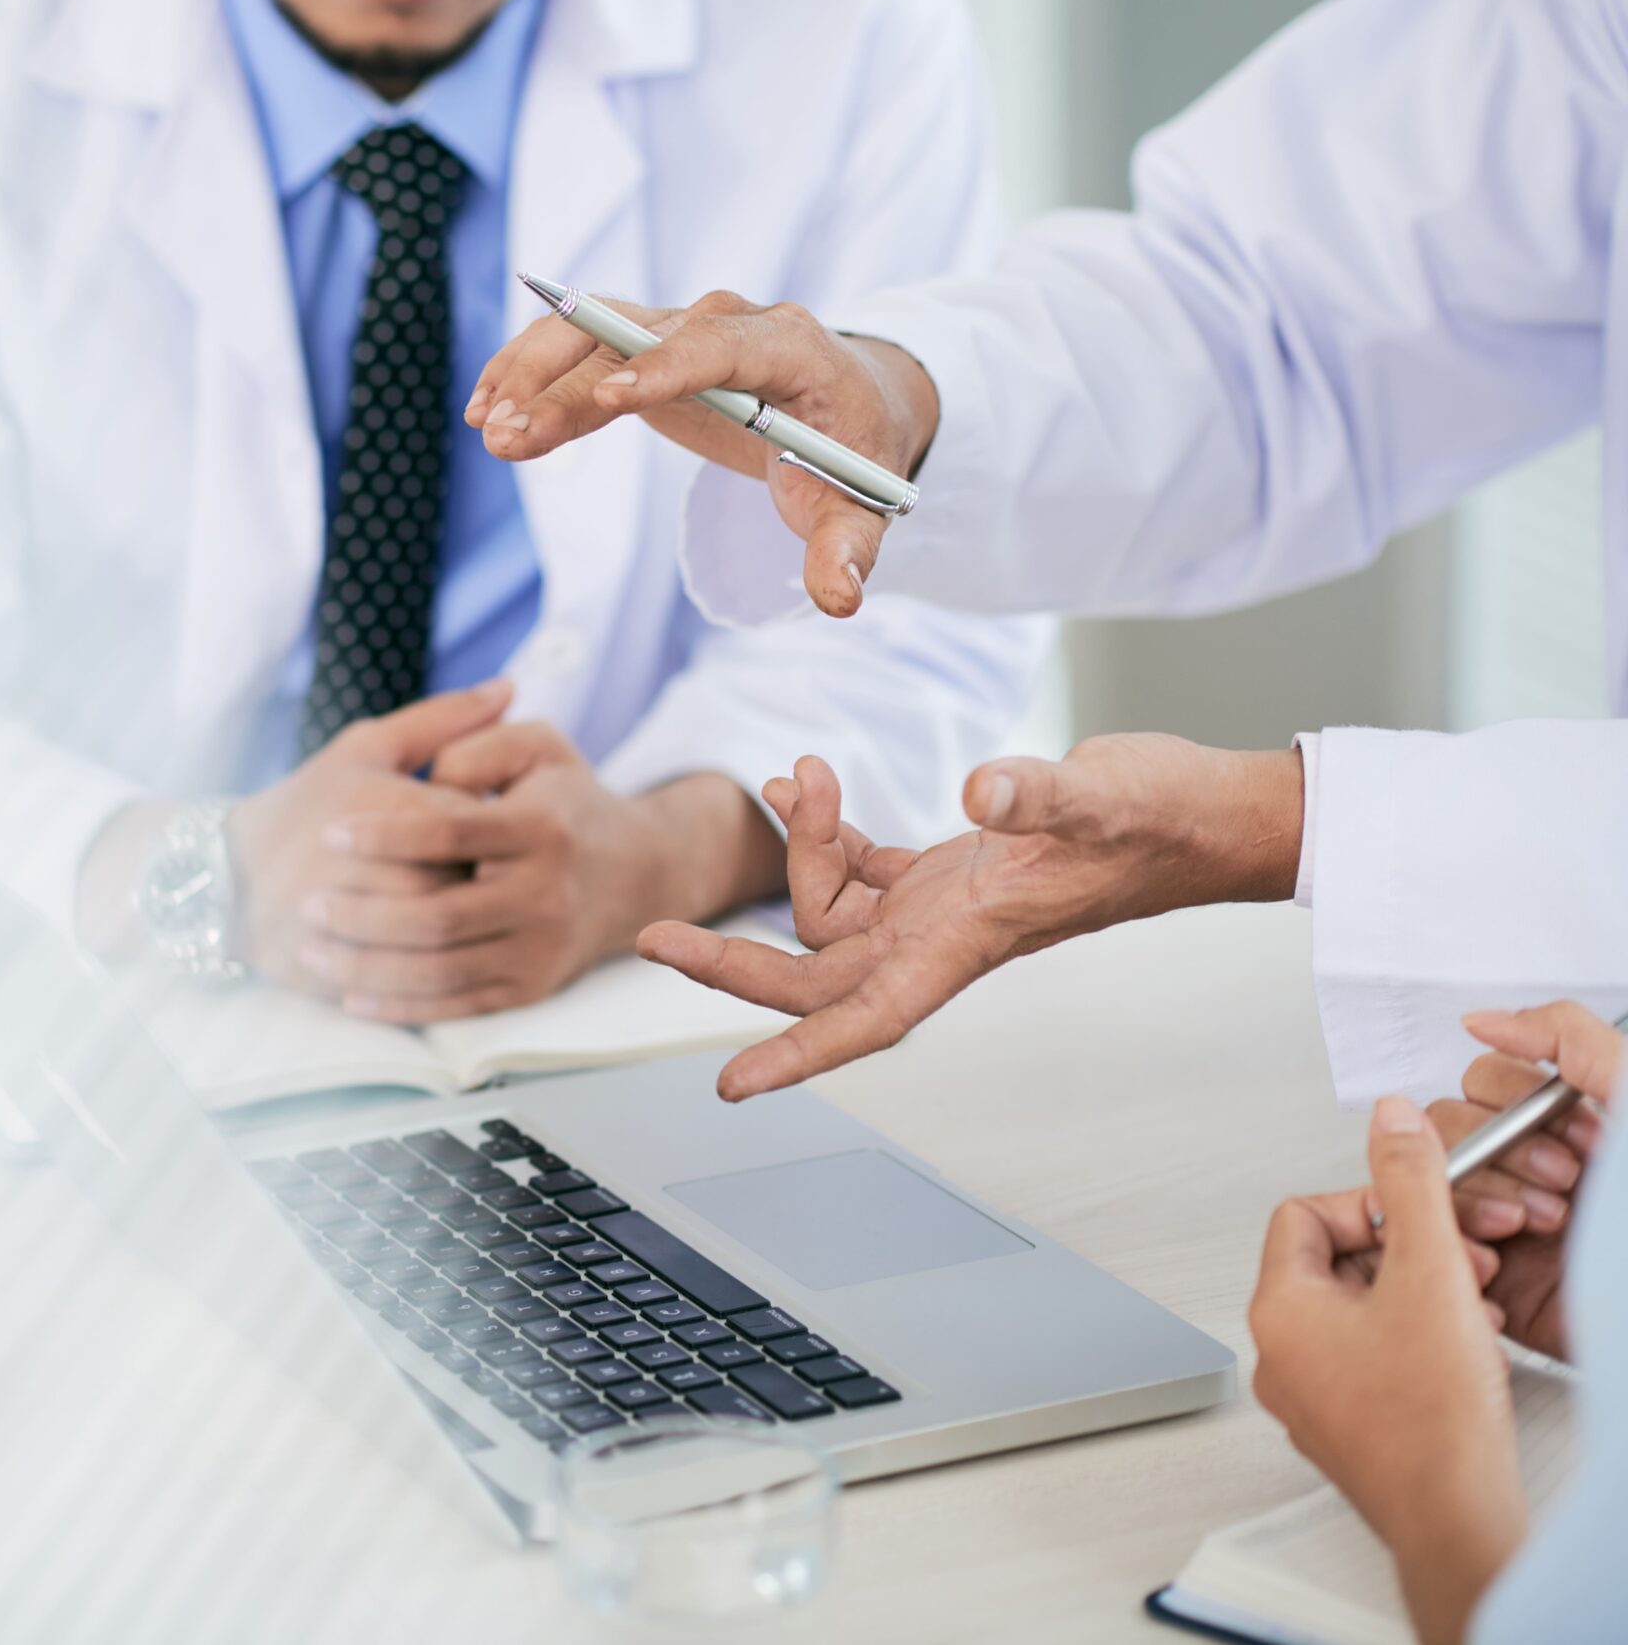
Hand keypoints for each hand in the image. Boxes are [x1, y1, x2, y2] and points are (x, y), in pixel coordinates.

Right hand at [225, 682, 517, 997]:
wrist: (224, 873)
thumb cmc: (307, 802)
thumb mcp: (367, 749)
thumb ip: (443, 719)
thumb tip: (510, 686)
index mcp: (381, 805)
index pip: (473, 821)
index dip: (488, 825)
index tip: (481, 826)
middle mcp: (367, 866)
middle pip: (464, 880)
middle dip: (476, 877)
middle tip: (475, 873)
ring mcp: (349, 924)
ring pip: (439, 935)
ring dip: (458, 925)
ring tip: (449, 905)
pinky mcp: (336, 971)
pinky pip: (404, 980)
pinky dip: (426, 970)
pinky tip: (428, 949)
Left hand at [310, 723, 784, 1023]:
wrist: (634, 874)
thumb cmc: (565, 801)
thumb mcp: (540, 746)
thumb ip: (479, 741)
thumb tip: (432, 773)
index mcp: (541, 829)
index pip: (450, 834)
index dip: (385, 835)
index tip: (331, 833)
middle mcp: (545, 895)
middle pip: (440, 916)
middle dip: (364, 915)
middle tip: (309, 904)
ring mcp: (539, 949)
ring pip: (442, 970)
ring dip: (369, 967)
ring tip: (315, 950)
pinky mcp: (531, 987)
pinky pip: (458, 1007)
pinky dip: (401, 1006)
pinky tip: (353, 994)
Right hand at [465, 292, 939, 617]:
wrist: (847, 400)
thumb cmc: (851, 452)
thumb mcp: (858, 506)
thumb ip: (846, 550)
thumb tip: (837, 600)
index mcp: (790, 349)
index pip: (721, 344)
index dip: (666, 367)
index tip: (611, 397)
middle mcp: (729, 320)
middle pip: (638, 333)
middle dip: (569, 384)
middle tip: (510, 437)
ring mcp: (682, 326)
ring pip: (595, 327)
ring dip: (535, 372)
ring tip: (487, 429)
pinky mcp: (647, 341)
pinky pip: (580, 338)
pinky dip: (531, 366)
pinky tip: (485, 405)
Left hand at [636, 736, 1303, 1098]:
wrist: (1211, 813)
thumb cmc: (1168, 819)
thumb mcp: (1105, 795)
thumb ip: (1038, 792)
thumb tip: (979, 785)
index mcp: (966, 943)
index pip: (865, 1021)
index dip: (797, 1057)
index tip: (731, 1088)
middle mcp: (942, 939)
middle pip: (813, 973)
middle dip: (730, 959)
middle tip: (650, 936)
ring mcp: (943, 909)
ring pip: (828, 914)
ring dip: (797, 853)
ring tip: (801, 774)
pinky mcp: (952, 873)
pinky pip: (861, 872)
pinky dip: (827, 833)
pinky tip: (806, 782)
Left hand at [1248, 1098, 1524, 1644]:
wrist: (1454, 1516)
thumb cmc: (1433, 1418)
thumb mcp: (1430, 1271)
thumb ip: (1411, 1184)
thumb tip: (1390, 1121)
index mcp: (1279, 1308)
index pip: (1304, 1215)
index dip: (1368, 1206)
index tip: (1417, 1220)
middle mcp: (1280, 1353)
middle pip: (1335, 1263)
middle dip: (1406, 1253)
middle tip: (1458, 1262)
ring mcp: (1310, 1396)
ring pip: (1360, 1313)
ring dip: (1419, 1296)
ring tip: (1467, 1308)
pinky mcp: (1346, 1428)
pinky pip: (1373, 1360)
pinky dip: (1418, 1343)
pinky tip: (1462, 1352)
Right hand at [1431, 1001, 1620, 1362]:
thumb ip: (1569, 1038)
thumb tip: (1485, 1021)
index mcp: (1568, 1125)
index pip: (1486, 1080)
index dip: (1516, 1101)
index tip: (1582, 1136)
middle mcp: (1532, 1166)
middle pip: (1450, 1123)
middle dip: (1504, 1151)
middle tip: (1563, 1180)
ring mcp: (1506, 1218)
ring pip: (1432, 1178)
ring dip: (1481, 1197)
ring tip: (1542, 1224)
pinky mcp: (1488, 1274)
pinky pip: (1428, 1242)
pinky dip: (1456, 1243)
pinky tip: (1503, 1256)